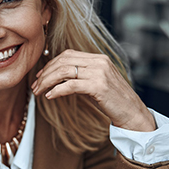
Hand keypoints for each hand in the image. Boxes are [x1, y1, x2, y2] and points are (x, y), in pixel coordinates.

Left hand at [31, 49, 155, 131]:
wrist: (132, 113)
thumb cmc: (114, 101)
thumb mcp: (96, 83)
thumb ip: (81, 76)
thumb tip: (58, 78)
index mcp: (99, 58)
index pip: (68, 55)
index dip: (50, 64)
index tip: (40, 76)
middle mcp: (99, 62)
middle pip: (63, 61)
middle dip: (45, 74)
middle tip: (35, 86)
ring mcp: (100, 73)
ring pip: (64, 72)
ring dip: (47, 82)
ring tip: (39, 92)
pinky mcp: (98, 86)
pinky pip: (71, 85)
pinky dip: (57, 90)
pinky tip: (50, 96)